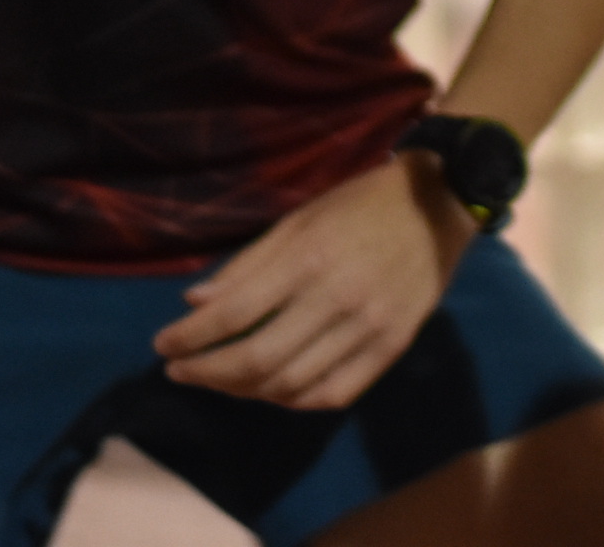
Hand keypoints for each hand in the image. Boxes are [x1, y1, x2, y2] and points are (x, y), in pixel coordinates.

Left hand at [154, 156, 476, 410]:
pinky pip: (333, 394)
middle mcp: (338, 298)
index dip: (190, 337)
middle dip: (207, 372)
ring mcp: (369, 328)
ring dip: (244, 390)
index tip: (163, 345)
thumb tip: (195, 303)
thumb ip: (249, 264)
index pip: (234, 313)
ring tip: (221, 379)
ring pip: (291, 384)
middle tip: (181, 370)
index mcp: (310, 258)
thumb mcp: (300, 218)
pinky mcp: (392, 347)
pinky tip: (272, 389)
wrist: (441, 203)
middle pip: (258, 359)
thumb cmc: (361, 204)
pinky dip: (293, 400)